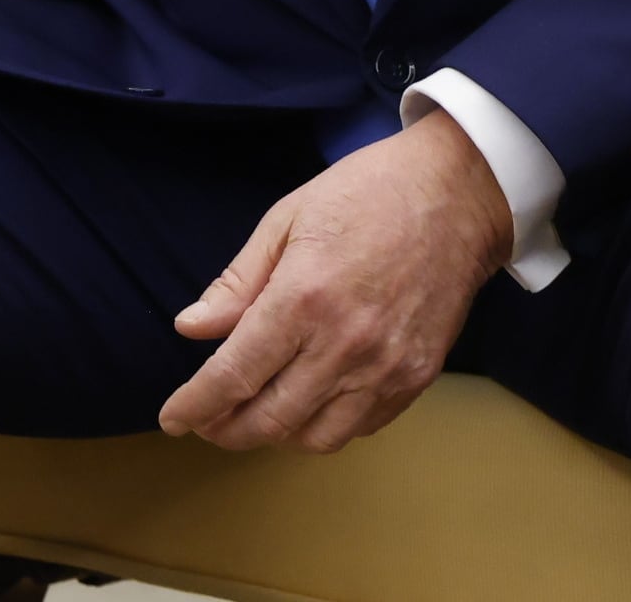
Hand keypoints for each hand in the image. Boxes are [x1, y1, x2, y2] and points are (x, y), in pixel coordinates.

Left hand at [158, 107, 510, 453]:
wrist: (458, 194)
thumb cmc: (365, 194)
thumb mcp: (285, 221)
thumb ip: (237, 284)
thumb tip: (190, 329)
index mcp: (303, 298)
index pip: (234, 376)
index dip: (195, 406)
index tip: (172, 418)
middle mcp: (345, 344)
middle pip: (271, 419)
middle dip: (226, 430)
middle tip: (205, 422)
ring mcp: (386, 367)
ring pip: (316, 437)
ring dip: (275, 437)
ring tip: (253, 416)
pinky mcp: (418, 377)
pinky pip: (361, 427)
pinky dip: (325, 428)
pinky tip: (307, 406)